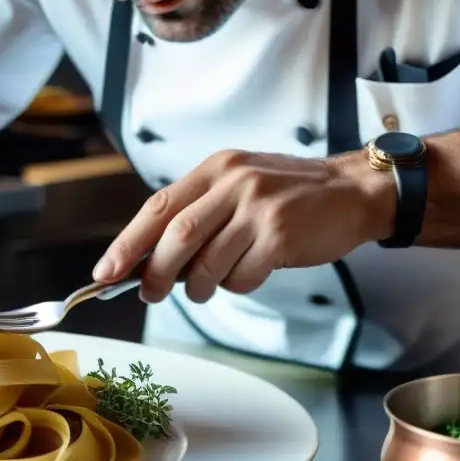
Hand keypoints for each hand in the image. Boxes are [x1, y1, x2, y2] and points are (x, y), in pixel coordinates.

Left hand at [92, 150, 393, 302]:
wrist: (353, 191)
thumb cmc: (289, 196)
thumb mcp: (239, 185)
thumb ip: (199, 212)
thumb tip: (149, 258)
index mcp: (217, 168)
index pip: (159, 206)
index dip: (127, 242)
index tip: (106, 271)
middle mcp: (235, 182)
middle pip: (177, 235)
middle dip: (156, 272)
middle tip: (150, 292)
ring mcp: (259, 208)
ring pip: (207, 262)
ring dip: (198, 286)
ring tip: (206, 286)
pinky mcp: (281, 235)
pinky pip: (242, 277)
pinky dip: (236, 286)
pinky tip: (249, 274)